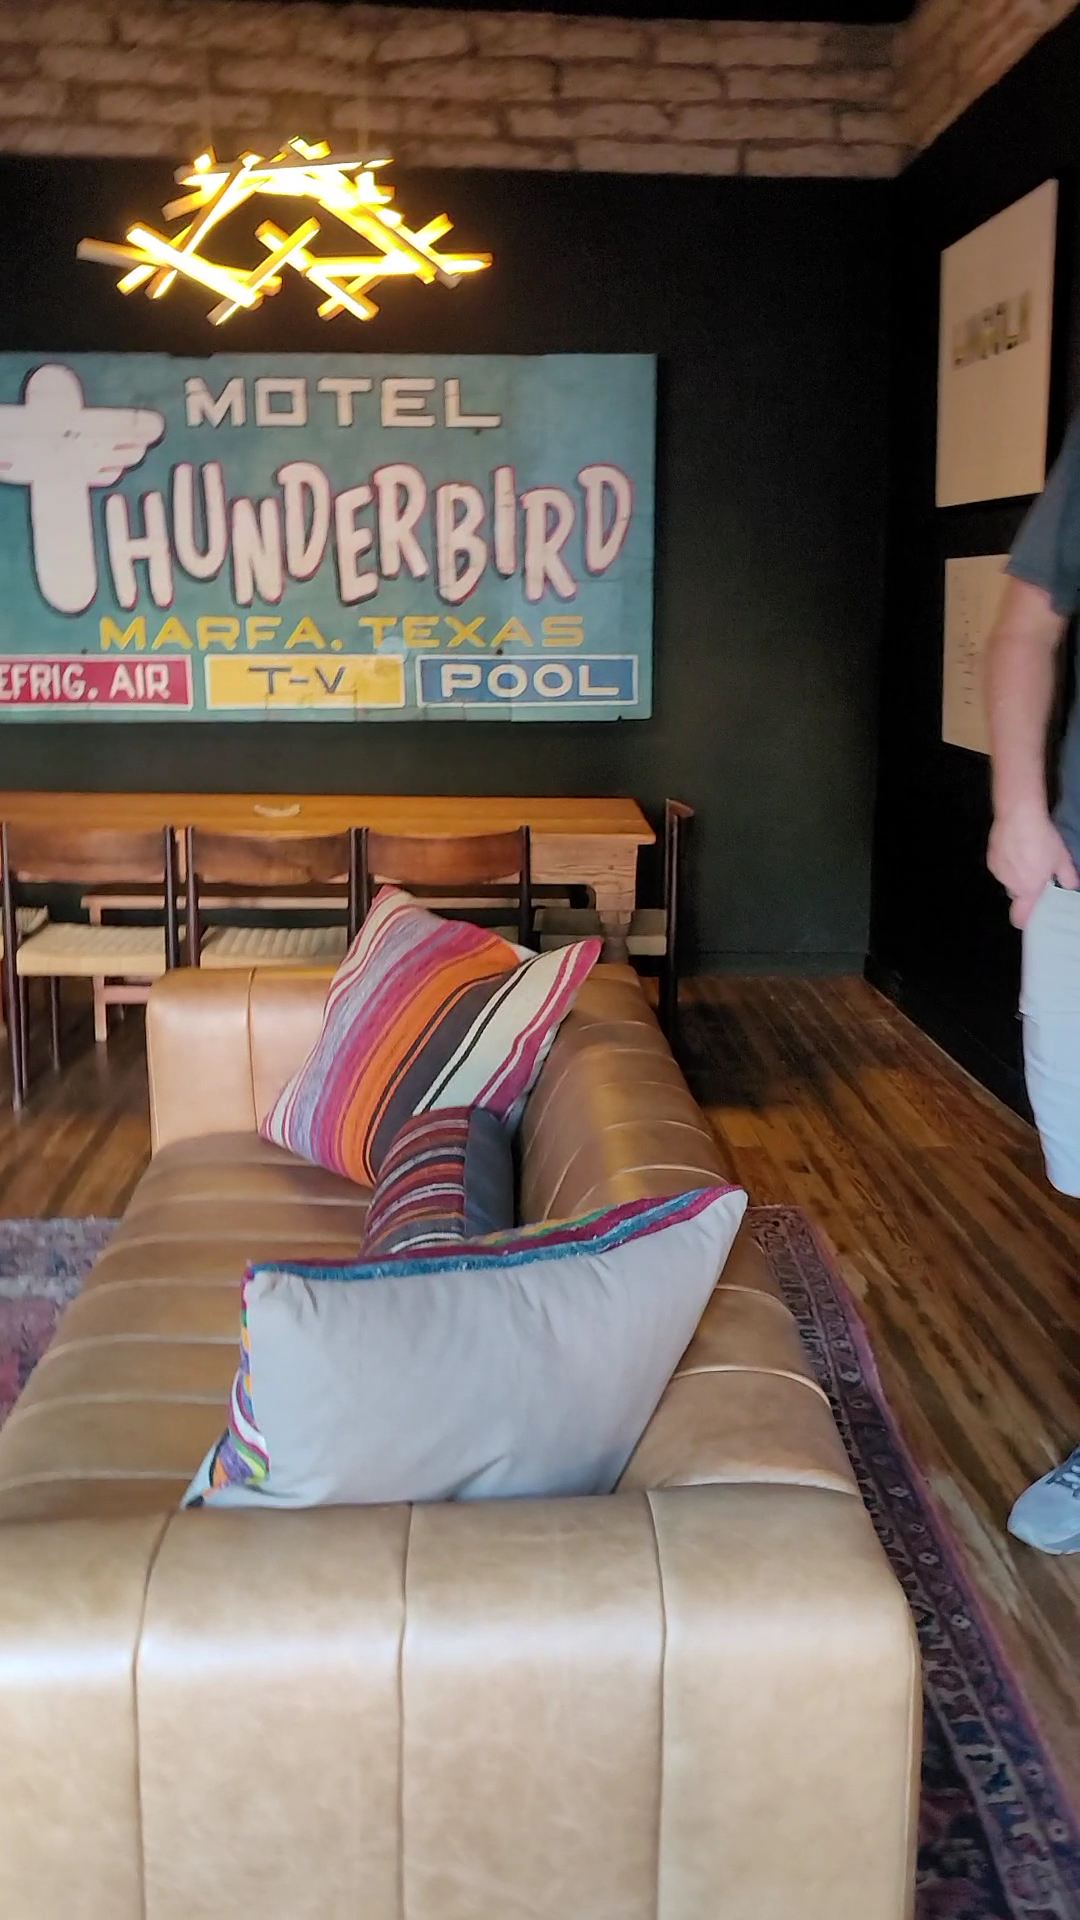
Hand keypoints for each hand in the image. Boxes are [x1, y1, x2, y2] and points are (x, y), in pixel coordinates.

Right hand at [988, 804, 1078, 927]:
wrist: (1018, 817)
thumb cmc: (1042, 840)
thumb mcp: (1062, 858)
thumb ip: (1068, 877)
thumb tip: (1070, 886)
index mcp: (1028, 890)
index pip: (1020, 918)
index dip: (1025, 921)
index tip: (1031, 915)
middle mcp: (1010, 885)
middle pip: (1017, 895)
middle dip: (1026, 888)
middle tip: (1037, 872)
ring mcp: (998, 872)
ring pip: (1008, 879)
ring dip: (1016, 873)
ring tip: (1026, 854)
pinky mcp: (991, 858)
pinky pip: (1001, 866)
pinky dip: (1007, 861)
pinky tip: (1015, 847)